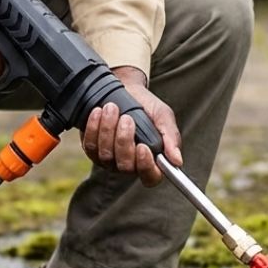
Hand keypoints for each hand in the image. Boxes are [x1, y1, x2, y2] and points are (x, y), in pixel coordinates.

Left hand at [80, 66, 181, 187]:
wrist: (126, 90)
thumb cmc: (147, 107)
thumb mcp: (163, 117)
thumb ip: (171, 138)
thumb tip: (177, 160)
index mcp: (149, 160)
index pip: (150, 177)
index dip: (146, 166)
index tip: (143, 147)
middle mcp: (129, 164)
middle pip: (125, 166)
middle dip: (124, 140)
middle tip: (126, 118)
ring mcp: (109, 159)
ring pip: (106, 155)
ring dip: (108, 130)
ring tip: (112, 108)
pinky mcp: (92, 149)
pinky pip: (90, 145)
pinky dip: (94, 127)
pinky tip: (98, 112)